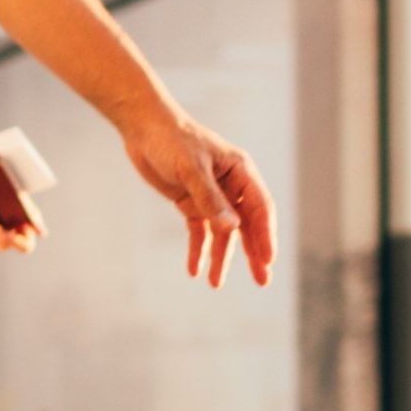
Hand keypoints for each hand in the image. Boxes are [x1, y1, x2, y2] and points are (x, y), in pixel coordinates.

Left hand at [119, 113, 273, 287]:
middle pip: (247, 225)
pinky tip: (194, 270)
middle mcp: (230, 185)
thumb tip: (232, 230)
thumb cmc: (171, 139)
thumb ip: (210, 199)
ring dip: (221, 257)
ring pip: (222, 232)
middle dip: (253, 253)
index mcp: (240, 171)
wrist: (142, 127)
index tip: (268, 260)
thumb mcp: (191, 168)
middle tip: (262, 281)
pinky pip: (199, 231)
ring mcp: (211, 195)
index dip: (266, 235)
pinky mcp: (190, 202)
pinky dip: (197, 249)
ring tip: (215, 283)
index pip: (260, 208)